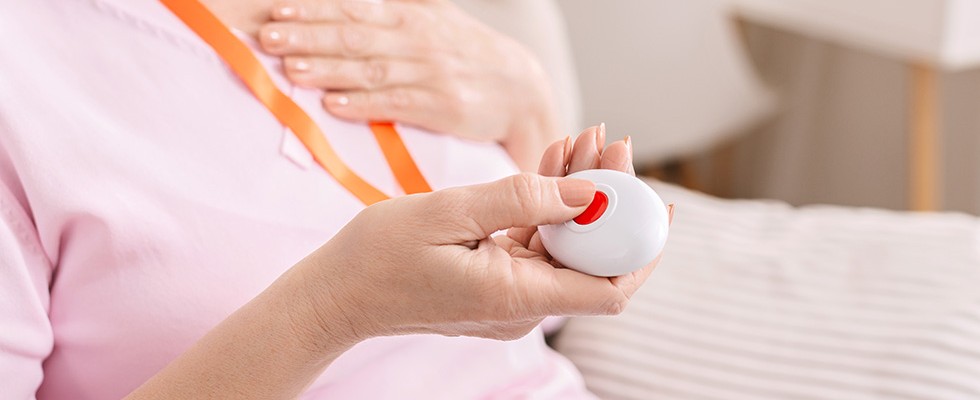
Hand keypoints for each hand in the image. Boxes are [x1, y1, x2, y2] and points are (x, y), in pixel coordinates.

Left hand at [259, 0, 560, 169]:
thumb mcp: (431, 16)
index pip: (353, 8)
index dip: (312, 10)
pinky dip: (363, 105)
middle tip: (267, 38)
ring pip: (370, 69)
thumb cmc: (463, 52)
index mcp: (409, 16)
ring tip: (291, 70)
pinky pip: (395, 104)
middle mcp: (417, 41)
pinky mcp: (442, 106)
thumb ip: (389, 6)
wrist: (520, 88)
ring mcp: (430, 73)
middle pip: (354, 36)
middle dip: (308, 36)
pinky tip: (333, 105)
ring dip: (327, 69)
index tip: (276, 11)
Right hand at [297, 125, 667, 341]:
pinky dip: (547, 207)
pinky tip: (553, 162)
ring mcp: (510, 296)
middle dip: (609, 200)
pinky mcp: (496, 282)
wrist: (338, 293)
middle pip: (591, 258)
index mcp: (516, 297)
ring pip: (565, 246)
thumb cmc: (380, 256)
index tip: (655, 201)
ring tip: (582, 139)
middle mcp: (522, 305)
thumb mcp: (450, 212)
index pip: (609, 288)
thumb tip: (589, 194)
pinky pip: (536, 245)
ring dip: (577, 195)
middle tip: (610, 140)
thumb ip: (523, 200)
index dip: (641, 247)